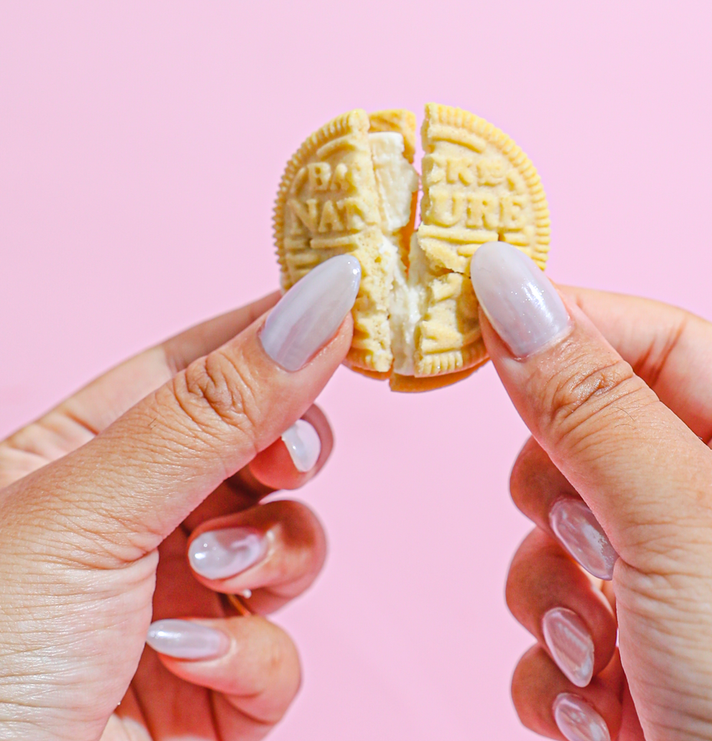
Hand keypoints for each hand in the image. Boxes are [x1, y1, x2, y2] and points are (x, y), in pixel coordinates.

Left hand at [0, 255, 360, 740]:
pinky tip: (188, 666)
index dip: (272, 330)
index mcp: (82, 454)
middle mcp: (135, 522)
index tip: (347, 299)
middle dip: (286, 450)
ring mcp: (176, 605)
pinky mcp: (211, 692)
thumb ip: (216, 408)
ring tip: (214, 575)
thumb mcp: (95, 507)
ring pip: (288, 544)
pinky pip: (278, 651)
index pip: (198, 361)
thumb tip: (321, 301)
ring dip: (271, 555)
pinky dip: (250, 658)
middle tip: (286, 458)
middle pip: (260, 446)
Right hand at [471, 243, 711, 740]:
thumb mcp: (687, 525)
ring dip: (559, 598)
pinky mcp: (640, 659)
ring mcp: (682, 587)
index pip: (653, 337)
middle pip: (587, 436)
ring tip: (614, 661)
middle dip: (562, 500)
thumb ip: (587, 402)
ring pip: (554, 536)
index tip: (469, 310)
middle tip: (595, 546)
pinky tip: (609, 712)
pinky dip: (560, 666)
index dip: (564, 322)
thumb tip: (506, 286)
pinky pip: (554, 621)